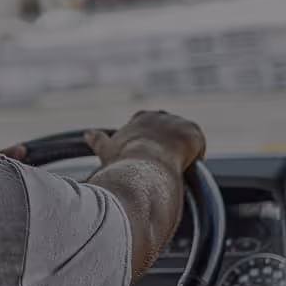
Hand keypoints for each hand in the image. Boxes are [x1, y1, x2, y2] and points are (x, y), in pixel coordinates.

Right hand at [84, 110, 205, 171]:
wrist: (144, 165)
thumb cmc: (123, 161)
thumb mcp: (107, 149)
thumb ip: (98, 140)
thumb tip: (87, 133)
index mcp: (141, 118)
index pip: (148, 125)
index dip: (149, 142)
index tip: (147, 156)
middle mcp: (160, 115)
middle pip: (168, 130)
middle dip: (167, 145)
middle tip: (162, 165)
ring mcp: (178, 123)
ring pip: (183, 138)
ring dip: (181, 152)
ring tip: (174, 169)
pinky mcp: (193, 132)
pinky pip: (198, 147)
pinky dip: (194, 157)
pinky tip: (187, 167)